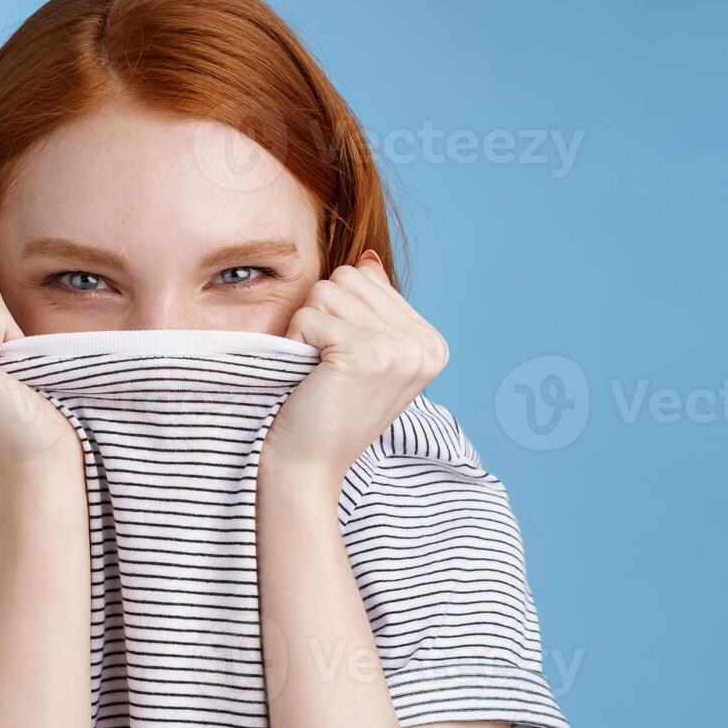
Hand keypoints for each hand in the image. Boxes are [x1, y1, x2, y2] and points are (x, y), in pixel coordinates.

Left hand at [263, 251, 448, 481]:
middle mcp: (426, 345)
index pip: (365, 279)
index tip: (345, 363)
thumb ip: (372, 305)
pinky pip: (309, 316)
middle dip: (322, 316)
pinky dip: (295, 344)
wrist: (310, 467)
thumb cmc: (328, 410)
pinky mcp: (368, 353)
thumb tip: (367, 260)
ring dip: (307, 330)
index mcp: (432, 343)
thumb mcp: (362, 353)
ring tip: (319, 372)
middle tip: (327, 367)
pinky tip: (309, 378)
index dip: (338, 314)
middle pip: (347, 278)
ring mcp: (401, 349)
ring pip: (326, 292)